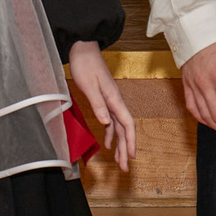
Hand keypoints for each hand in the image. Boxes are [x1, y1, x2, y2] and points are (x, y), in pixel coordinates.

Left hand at [63, 41, 135, 170]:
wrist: (83, 49)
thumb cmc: (86, 65)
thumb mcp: (89, 85)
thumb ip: (98, 104)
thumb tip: (106, 123)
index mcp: (114, 99)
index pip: (127, 124)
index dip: (131, 142)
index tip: (132, 157)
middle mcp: (115, 102)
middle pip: (125, 129)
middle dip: (126, 148)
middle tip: (125, 167)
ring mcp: (110, 101)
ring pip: (119, 127)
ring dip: (120, 143)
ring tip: (119, 159)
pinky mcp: (104, 99)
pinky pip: (111, 121)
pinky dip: (110, 133)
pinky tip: (107, 142)